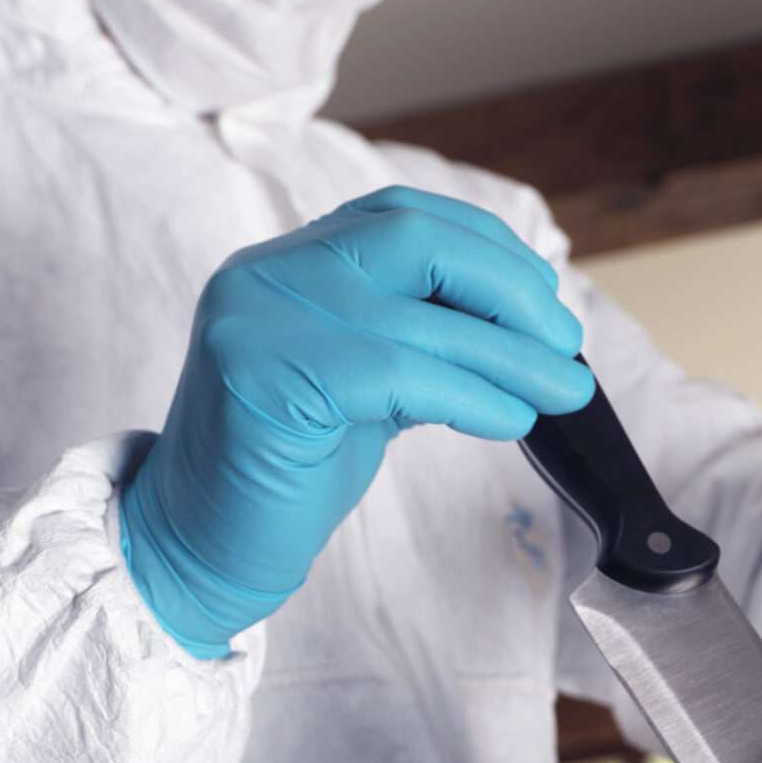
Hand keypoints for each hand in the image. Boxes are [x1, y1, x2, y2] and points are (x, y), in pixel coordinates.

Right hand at [121, 186, 594, 655]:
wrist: (197, 547)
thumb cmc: (285, 471)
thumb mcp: (362, 383)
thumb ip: (420, 337)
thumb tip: (529, 328)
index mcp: (287, 261)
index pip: (402, 215)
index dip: (488, 250)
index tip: (545, 302)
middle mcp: (266, 274)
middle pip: (415, 238)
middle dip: (508, 286)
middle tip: (563, 344)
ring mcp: (258, 320)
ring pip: (417, 317)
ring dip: (511, 357)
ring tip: (564, 392)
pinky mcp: (265, 379)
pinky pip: (397, 375)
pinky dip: (472, 396)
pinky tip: (510, 421)